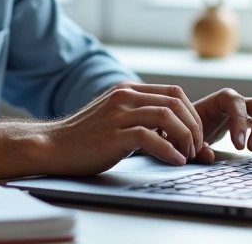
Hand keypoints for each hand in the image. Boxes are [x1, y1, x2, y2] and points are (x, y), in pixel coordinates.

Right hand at [37, 82, 204, 176]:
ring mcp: (117, 114)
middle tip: (197, 148)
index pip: (174, 93)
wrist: (54, 146)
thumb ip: (141, 118)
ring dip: (185, 137)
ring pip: (166, 116)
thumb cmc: (86, 138)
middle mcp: (124, 96)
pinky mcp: (112, 135)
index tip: (196, 135)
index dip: (192, 114)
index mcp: (127, 90)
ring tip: (187, 155)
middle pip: (174, 102)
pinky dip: (169, 151)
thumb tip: (176, 133)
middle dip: (193, 127)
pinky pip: (150, 137)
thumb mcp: (116, 118)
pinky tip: (174, 161)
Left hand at [189, 88, 251, 163]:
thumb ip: (194, 145)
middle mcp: (236, 103)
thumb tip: (209, 154)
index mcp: (218, 100)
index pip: (235, 101)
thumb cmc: (187, 129)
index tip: (238, 145)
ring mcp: (247, 111)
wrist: (189, 130)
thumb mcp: (186, 135)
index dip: (240, 121)